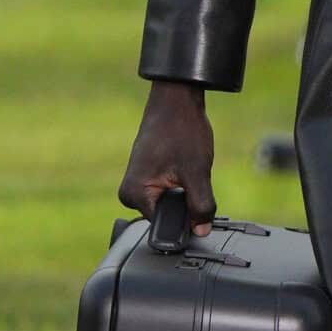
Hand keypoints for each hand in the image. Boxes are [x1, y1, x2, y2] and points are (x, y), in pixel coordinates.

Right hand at [119, 78, 216, 235]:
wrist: (176, 100)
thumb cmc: (181, 129)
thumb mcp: (197, 172)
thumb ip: (201, 205)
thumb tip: (202, 230)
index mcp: (134, 195)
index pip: (164, 226)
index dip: (186, 220)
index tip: (197, 202)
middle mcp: (129, 194)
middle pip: (167, 217)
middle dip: (186, 204)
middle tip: (190, 175)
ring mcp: (136, 186)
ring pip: (170, 205)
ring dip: (185, 193)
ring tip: (185, 167)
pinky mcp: (145, 179)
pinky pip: (167, 194)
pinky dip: (181, 186)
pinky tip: (182, 166)